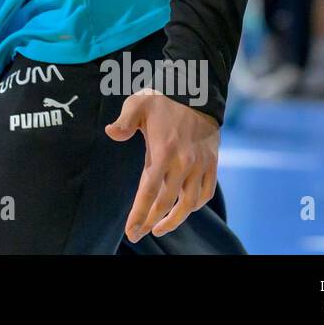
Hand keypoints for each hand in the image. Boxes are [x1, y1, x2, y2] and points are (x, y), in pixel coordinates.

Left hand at [105, 89, 219, 242]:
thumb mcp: (138, 104)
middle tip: (139, 233)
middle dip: (152, 222)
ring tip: (160, 228)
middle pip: (167, 203)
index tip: (131, 231)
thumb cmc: (162, 99)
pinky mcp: (212, 164)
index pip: (149, 192)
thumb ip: (124, 121)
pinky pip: (206, 192)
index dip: (140, 214)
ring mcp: (200, 165)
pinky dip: (196, 205)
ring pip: (190, 203)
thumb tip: (111, 133)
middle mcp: (184, 163)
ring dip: (175, 220)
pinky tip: (184, 209)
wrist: (197, 91)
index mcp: (163, 151)